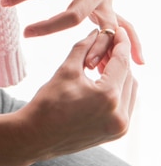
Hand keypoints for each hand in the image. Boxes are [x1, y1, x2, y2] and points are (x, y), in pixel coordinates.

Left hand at [1, 0, 143, 66]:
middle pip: (73, 15)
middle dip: (49, 27)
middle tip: (25, 32)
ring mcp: (106, 0)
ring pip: (104, 30)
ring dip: (96, 49)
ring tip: (81, 66)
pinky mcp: (110, 9)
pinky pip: (118, 31)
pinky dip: (119, 46)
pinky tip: (117, 65)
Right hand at [12, 28, 136, 162]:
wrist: (37, 135)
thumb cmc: (48, 102)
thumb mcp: (67, 69)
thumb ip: (84, 47)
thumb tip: (96, 32)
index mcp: (108, 97)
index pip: (122, 62)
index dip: (121, 43)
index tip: (118, 30)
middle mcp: (119, 115)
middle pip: (128, 76)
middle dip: (119, 58)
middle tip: (107, 43)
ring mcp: (119, 127)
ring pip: (129, 91)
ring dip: (120, 74)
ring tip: (103, 60)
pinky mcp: (115, 133)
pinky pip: (125, 105)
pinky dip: (118, 90)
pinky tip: (103, 79)